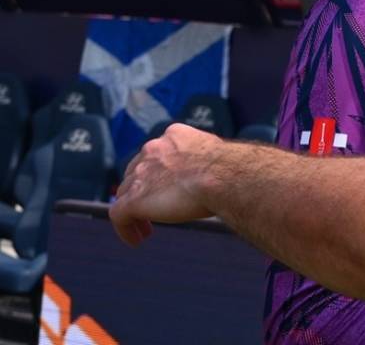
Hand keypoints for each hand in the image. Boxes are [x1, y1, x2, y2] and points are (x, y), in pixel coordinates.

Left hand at [109, 123, 220, 246]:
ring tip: (145, 231)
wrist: (223, 176)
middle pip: (135, 172)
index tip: (166, 187)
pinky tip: (136, 240)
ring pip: (125, 194)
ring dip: (134, 213)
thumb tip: (223, 176)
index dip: (157, 172)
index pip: (156, 154)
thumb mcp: (218, 157)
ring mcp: (140, 175)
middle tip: (154, 209)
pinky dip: (125, 229)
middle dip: (142, 191)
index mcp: (173, 137)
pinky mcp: (134, 199)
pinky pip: (118, 216)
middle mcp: (153, 151)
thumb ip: (208, 163)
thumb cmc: (231, 169)